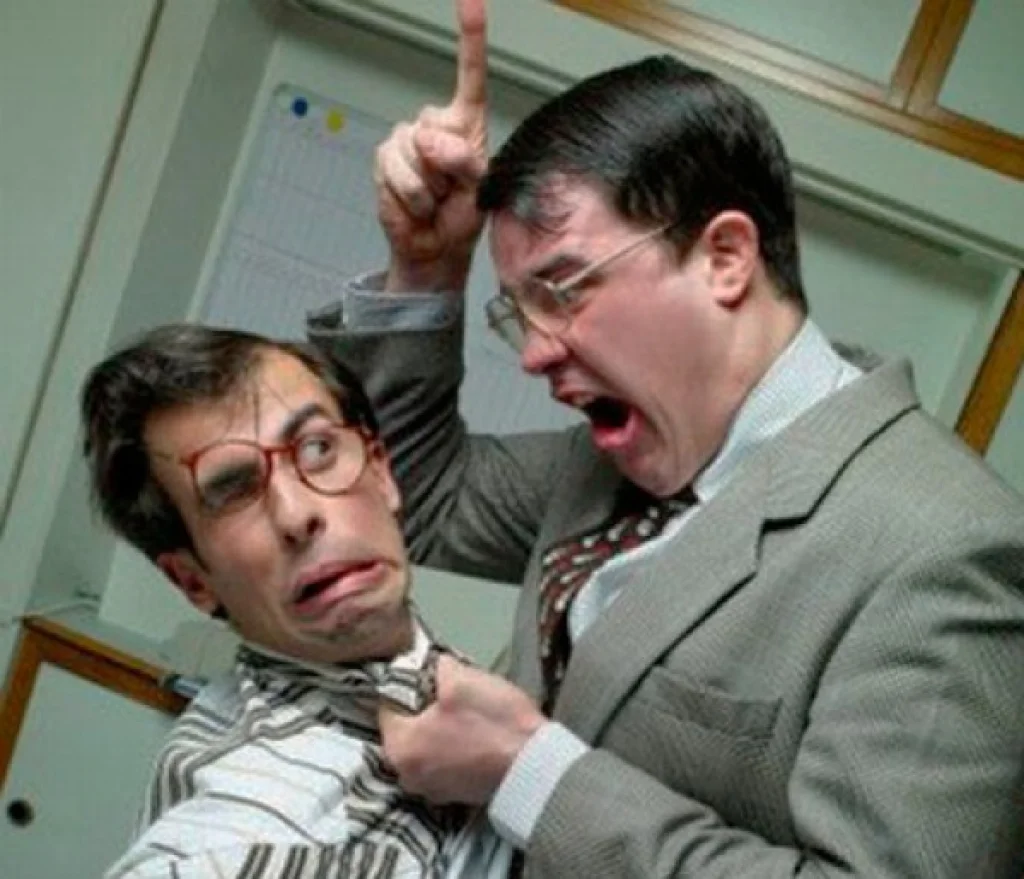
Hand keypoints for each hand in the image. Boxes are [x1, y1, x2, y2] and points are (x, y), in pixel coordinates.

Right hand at [374, 0, 488, 291]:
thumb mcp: (479, 189)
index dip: (470, 39)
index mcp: (466, 124)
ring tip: (434, 201)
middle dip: (450, 167)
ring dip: (429, 188)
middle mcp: (434, 125)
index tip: (471, 3)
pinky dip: (411, 197)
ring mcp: (406, 141)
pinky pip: (399, 174)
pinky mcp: (385, 159)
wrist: (435, 249)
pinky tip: (415, 204)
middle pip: (439, 129)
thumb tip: (430, 142)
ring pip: (416, 155)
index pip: (470, 76)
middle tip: (452, 191)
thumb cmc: (462, 217)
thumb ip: (464, 161)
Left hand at [379, 656, 545, 804]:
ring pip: (426, 746)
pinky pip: (443, 762)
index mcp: (400, 748)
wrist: (535, 766)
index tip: (428, 674)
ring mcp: (432, 790)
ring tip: (465, 711)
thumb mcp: (461, 679)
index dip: (407, 684)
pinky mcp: (456, 795)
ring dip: (439, 728)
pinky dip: (453, 747)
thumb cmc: (494, 724)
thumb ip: (435, 667)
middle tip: (449, 691)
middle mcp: (408, 776)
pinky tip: (474, 733)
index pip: (388, 705)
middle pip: (406, 728)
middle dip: (423, 708)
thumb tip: (429, 663)